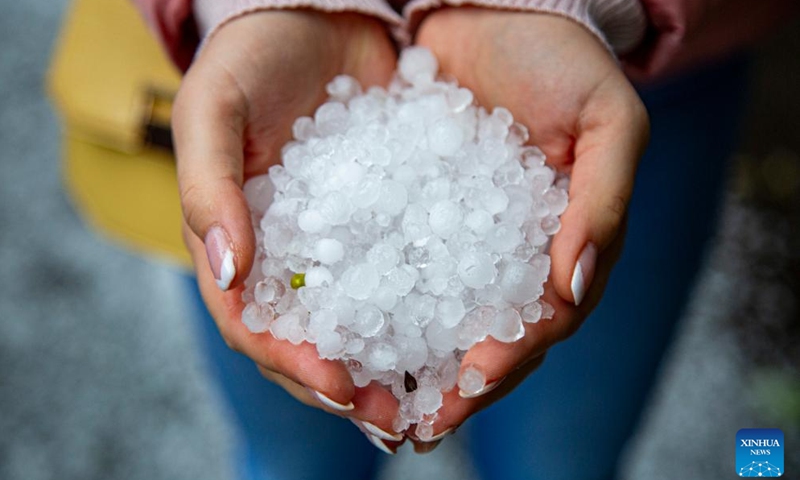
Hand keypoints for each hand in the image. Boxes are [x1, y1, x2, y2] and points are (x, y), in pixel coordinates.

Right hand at [172, 10, 404, 449]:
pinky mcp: (383, 222)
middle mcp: (285, 257)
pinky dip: (422, 309)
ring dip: (389, 365)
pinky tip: (459, 328)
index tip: (337, 384)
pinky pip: (401, 274)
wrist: (318, 15)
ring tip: (430, 396)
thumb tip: (227, 273)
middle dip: (347, 385)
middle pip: (308, 340)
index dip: (290, 362)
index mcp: (233, 244)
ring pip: (357, 321)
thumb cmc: (250, 57)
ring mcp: (336, 245)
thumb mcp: (213, 109)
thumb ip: (208, 188)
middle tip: (394, 418)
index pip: (252, 324)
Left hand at [411, 7, 648, 445]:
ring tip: (372, 394)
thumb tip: (573, 288)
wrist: (498, 9)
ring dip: (411, 359)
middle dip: (454, 382)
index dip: (511, 357)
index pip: (542, 322)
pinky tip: (347, 326)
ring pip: (440, 314)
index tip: (472, 382)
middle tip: (413, 423)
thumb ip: (604, 201)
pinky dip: (380, 299)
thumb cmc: (564, 61)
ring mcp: (464, 235)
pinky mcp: (418, 210)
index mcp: (565, 246)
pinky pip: (400, 263)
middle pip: (487, 334)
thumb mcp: (608, 121)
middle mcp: (513, 253)